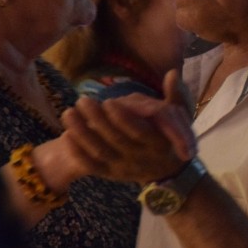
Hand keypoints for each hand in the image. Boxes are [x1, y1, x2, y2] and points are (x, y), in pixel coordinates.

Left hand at [60, 92, 195, 184]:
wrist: (168, 172)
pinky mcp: (111, 174)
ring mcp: (124, 168)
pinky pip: (91, 165)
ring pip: (100, 152)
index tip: (109, 101)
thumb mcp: (181, 118)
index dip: (123, 118)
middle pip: (116, 140)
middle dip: (97, 120)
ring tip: (68, 113)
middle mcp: (141, 158)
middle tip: (83, 100)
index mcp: (159, 143)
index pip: (139, 132)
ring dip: (82, 133)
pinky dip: (77, 152)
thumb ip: (176, 96)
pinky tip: (66, 136)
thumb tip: (172, 73)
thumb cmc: (171, 137)